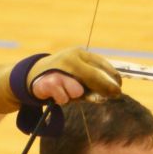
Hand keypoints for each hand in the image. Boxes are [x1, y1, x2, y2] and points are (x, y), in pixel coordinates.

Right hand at [0, 48, 120, 113]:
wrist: (32, 78)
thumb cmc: (62, 79)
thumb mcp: (80, 78)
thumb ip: (94, 84)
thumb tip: (113, 93)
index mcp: (81, 54)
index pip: (102, 65)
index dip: (113, 77)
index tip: (119, 88)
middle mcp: (71, 58)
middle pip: (95, 75)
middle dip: (105, 88)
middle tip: (114, 95)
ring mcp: (59, 67)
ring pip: (78, 89)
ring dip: (78, 95)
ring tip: (72, 94)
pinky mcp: (48, 80)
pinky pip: (63, 96)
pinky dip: (63, 99)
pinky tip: (60, 96)